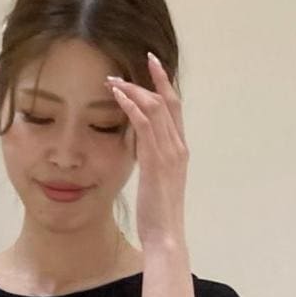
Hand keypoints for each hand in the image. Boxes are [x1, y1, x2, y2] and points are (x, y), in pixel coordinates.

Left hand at [105, 51, 188, 248]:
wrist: (165, 236)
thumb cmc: (158, 215)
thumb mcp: (155, 182)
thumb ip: (151, 160)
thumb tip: (139, 146)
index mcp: (180, 151)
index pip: (175, 110)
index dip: (165, 86)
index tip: (154, 67)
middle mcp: (178, 147)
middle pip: (169, 102)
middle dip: (155, 78)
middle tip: (140, 59)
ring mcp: (169, 153)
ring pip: (155, 108)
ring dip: (134, 90)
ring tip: (115, 80)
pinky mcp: (155, 161)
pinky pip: (144, 124)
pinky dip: (131, 106)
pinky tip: (118, 96)